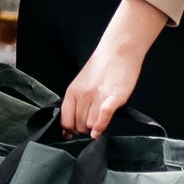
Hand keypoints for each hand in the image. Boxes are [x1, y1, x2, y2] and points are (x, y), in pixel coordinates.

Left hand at [60, 0, 164, 136]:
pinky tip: (99, 131)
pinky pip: (103, 116)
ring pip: (89, 124)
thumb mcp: (82, 83)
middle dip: (83, 130)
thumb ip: (77, 101)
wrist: (118, 51)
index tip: (74, 133)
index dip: (69, 130)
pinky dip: (100, 126)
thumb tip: (71, 122)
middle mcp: (82, 95)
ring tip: (98, 123)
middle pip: (77, 124)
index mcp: (72, 91)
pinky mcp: (113, 97)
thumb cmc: (102, 67)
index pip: (65, 119)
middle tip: (90, 127)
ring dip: (93, 128)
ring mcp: (97, 96)